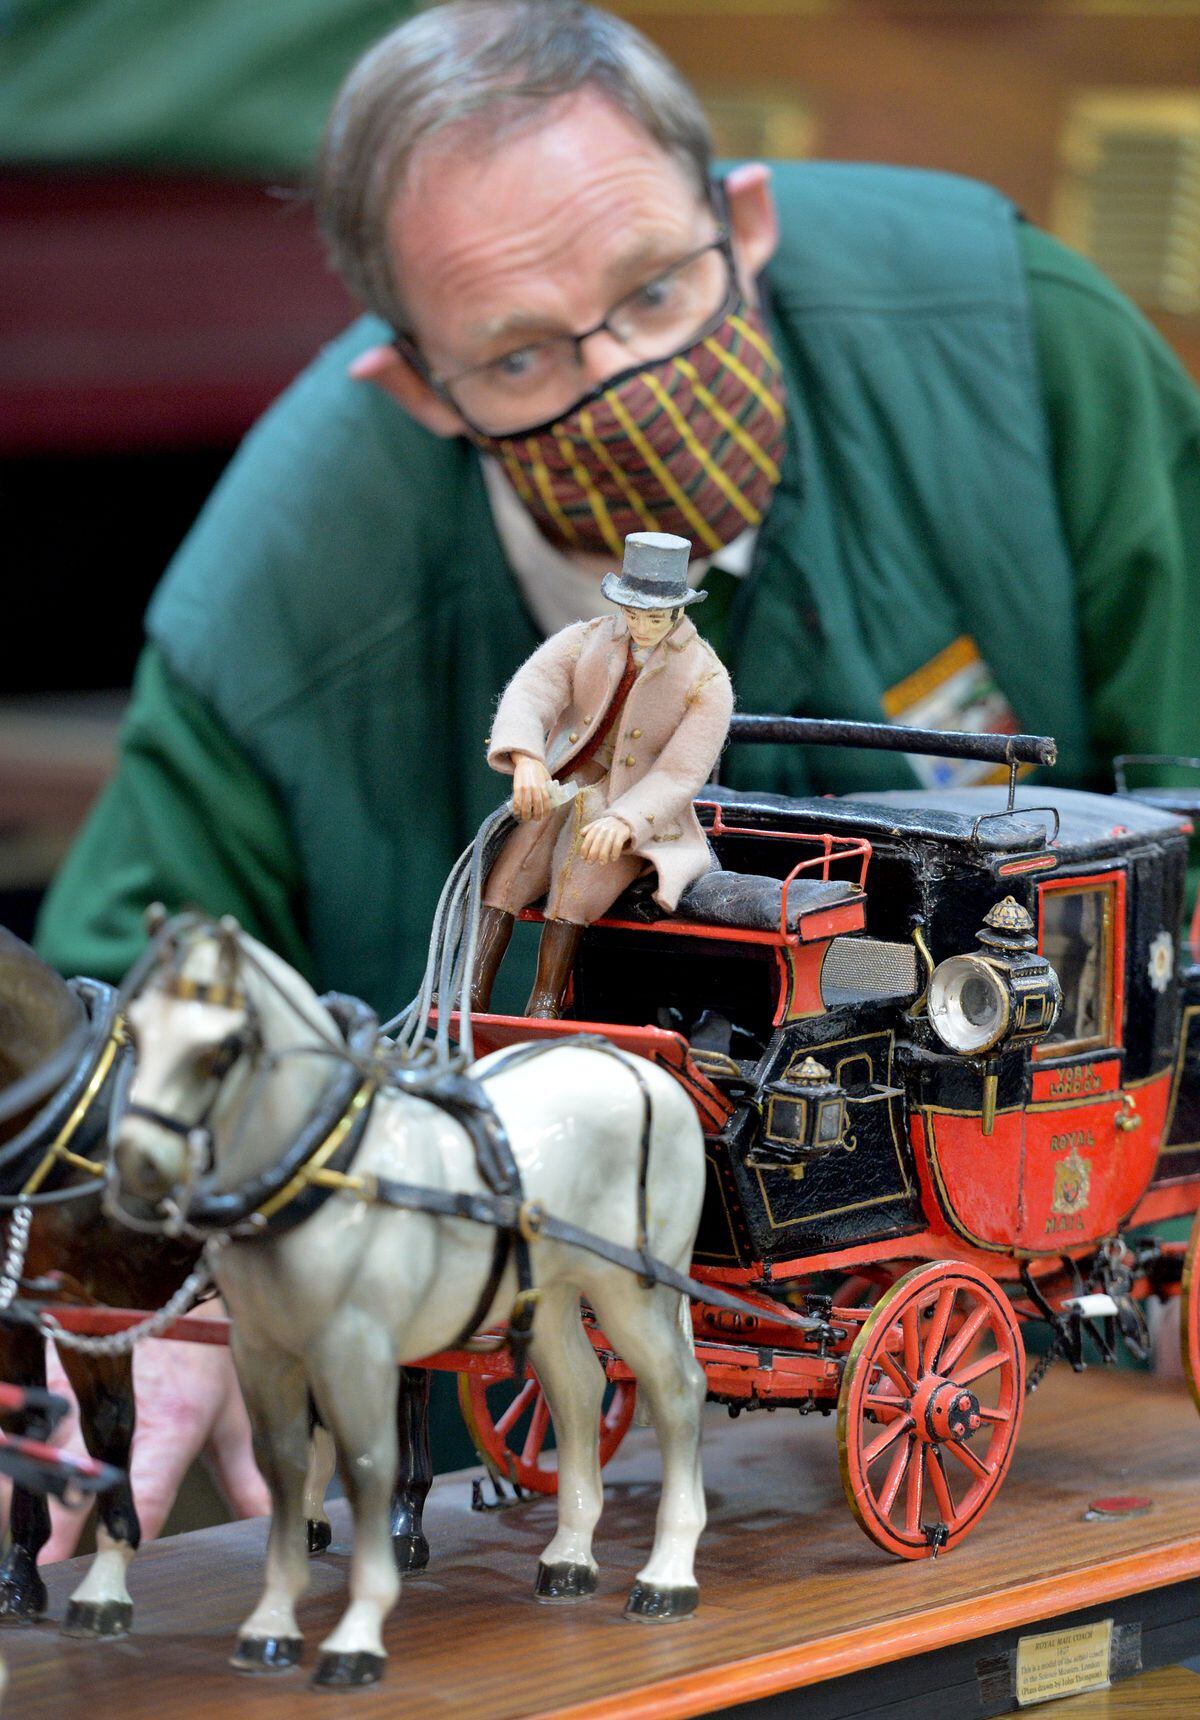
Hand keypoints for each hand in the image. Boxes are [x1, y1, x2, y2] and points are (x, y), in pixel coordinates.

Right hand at [30, 1309, 268, 1563]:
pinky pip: (16, 1411)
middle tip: (41, 1565)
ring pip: (35, 1447)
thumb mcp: (231, 1417)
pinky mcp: (49, 1368)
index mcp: (172, 1427)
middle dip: (55, 1524)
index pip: (148, 1491)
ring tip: (19, 1526)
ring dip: (21, 1489)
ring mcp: (78, 1386)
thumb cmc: (207, 1358)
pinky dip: (12, 1442)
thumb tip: (270, 1527)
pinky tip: (12, 1470)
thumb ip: (243, 1479)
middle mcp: (121, 1410)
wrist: (179, 1285)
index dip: (127, 1534)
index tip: (106, 1568)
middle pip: (77, 1477)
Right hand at [512, 755, 551, 821]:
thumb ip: (551, 789)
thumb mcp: (548, 779)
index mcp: (543, 786)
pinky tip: (517, 812)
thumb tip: (556, 799)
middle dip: (536, 815)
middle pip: (537, 806)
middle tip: (535, 819)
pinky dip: (517, 808)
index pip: (546, 802)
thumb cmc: (539, 771)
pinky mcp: (517, 787)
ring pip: (526, 805)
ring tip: (525, 818)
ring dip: (526, 814)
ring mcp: (525, 788)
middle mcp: (535, 788)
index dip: (545, 812)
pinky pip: (516, 800)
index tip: (544, 816)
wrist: (527, 761)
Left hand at [579, 816, 632, 865]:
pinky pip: (618, 845)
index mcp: (596, 826)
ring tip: (602, 863)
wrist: (623, 820)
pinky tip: (613, 859)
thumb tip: (581, 834)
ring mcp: (614, 831)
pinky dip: (615, 853)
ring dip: (604, 855)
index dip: (585, 849)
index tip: (583, 858)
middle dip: (592, 854)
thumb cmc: (607, 826)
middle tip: (590, 863)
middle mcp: (604, 828)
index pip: (588, 838)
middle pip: (597, 842)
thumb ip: (589, 829)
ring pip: (607, 844)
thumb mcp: (598, 824)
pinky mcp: (622, 833)